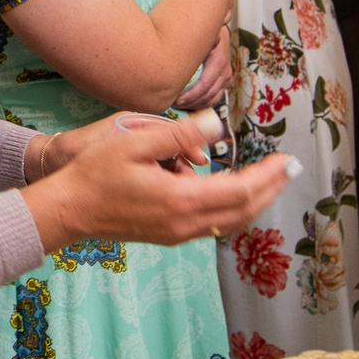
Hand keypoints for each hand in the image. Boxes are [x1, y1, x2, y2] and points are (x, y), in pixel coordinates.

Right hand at [28, 112, 298, 248]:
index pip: (241, 190)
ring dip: (253, 200)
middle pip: (243, 211)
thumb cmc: (95, 173)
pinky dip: (231, 208)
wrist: (68, 210)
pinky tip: (232, 190)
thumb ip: (180, 134)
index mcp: (181, 199)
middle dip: (271, 189)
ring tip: (268, 177)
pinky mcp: (169, 235)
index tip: (288, 161)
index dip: (269, 176)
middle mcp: (185, 223)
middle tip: (290, 169)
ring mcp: (177, 233)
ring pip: (230, 221)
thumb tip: (218, 123)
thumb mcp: (135, 142)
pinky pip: (213, 224)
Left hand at [175, 31, 233, 110]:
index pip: (205, 84)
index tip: (176, 99)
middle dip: (190, 102)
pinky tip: (189, 105)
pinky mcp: (225, 83)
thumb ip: (195, 43)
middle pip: (208, 94)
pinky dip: (201, 104)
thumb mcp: (201, 38)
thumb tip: (187, 43)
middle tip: (174, 104)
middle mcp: (225, 72)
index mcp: (219, 61)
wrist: (220, 35)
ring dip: (195, 105)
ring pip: (212, 99)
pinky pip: (214, 99)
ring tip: (179, 105)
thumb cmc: (206, 36)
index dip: (191, 95)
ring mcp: (226, 78)